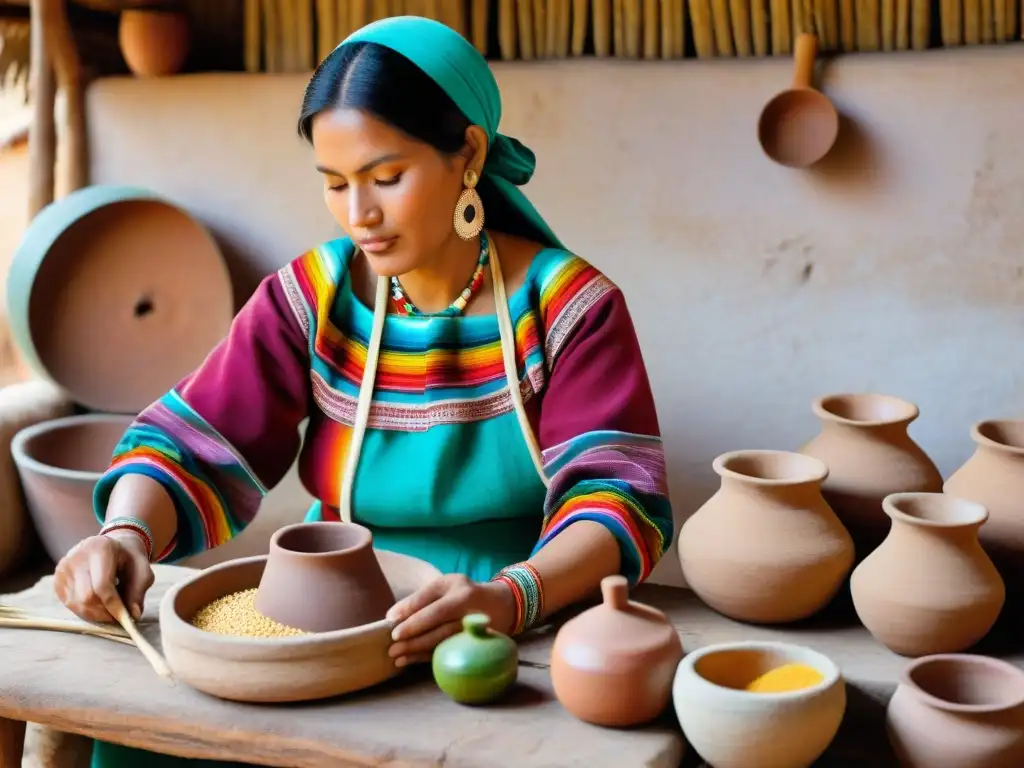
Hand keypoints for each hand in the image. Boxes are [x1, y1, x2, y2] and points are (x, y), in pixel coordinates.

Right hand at [54, 532, 153, 622]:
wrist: (111, 546)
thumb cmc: (128, 559)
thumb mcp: (142, 570)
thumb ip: (139, 591)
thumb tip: (133, 615)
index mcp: (100, 548)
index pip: (102, 585)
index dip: (113, 606)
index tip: (124, 618)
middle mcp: (76, 556)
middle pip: (86, 597)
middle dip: (104, 612)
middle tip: (117, 616)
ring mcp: (63, 568)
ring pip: (76, 604)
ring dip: (95, 614)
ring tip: (109, 609)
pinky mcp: (57, 580)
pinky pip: (69, 604)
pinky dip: (85, 611)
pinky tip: (97, 605)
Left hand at [386, 574, 516, 666]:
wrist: (503, 605)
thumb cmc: (464, 595)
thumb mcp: (446, 588)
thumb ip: (422, 599)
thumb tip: (393, 616)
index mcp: (456, 585)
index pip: (429, 598)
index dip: (409, 610)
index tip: (390, 622)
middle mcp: (467, 602)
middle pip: (437, 619)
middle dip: (412, 634)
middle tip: (392, 645)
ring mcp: (475, 622)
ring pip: (443, 637)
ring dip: (418, 649)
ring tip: (397, 657)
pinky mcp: (477, 640)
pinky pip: (448, 649)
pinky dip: (427, 656)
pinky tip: (411, 660)